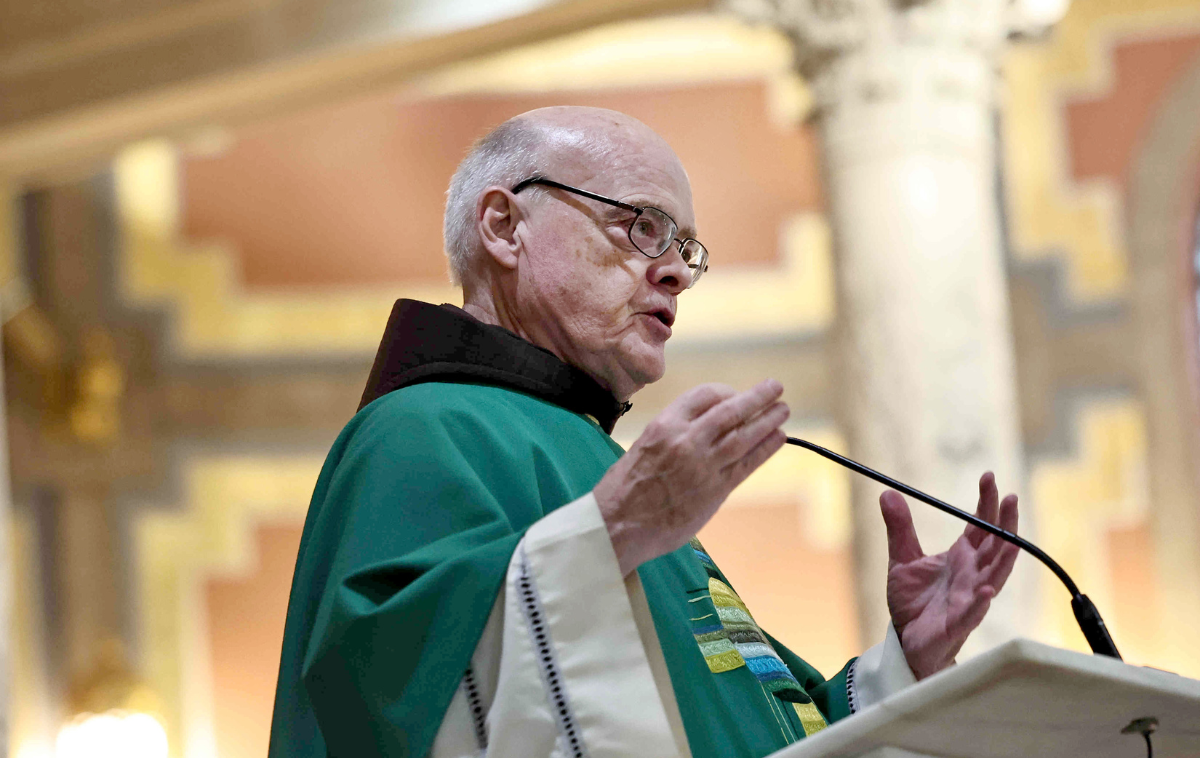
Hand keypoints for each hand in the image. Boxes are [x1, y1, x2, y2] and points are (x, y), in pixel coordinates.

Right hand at [594, 379, 789, 575]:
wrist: (618, 524)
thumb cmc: (624, 487)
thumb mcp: (643, 445)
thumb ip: (674, 434)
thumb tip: (705, 427)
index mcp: (664, 425)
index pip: (704, 395)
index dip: (725, 392)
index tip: (735, 395)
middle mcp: (686, 440)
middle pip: (731, 411)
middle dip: (757, 397)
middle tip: (775, 387)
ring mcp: (703, 466)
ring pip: (744, 436)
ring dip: (767, 421)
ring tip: (783, 410)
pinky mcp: (714, 491)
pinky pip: (747, 464)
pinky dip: (765, 449)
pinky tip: (778, 438)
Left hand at [881, 472, 1019, 679]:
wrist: (906, 639)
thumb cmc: (913, 602)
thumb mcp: (902, 559)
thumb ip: (900, 529)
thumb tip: (887, 493)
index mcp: (962, 558)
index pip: (981, 526)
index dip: (986, 503)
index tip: (989, 477)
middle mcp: (972, 575)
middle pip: (996, 546)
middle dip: (1005, 523)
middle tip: (1009, 497)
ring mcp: (970, 599)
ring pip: (995, 576)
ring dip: (1005, 557)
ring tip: (1011, 538)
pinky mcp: (959, 623)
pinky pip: (974, 612)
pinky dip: (981, 601)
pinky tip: (986, 589)